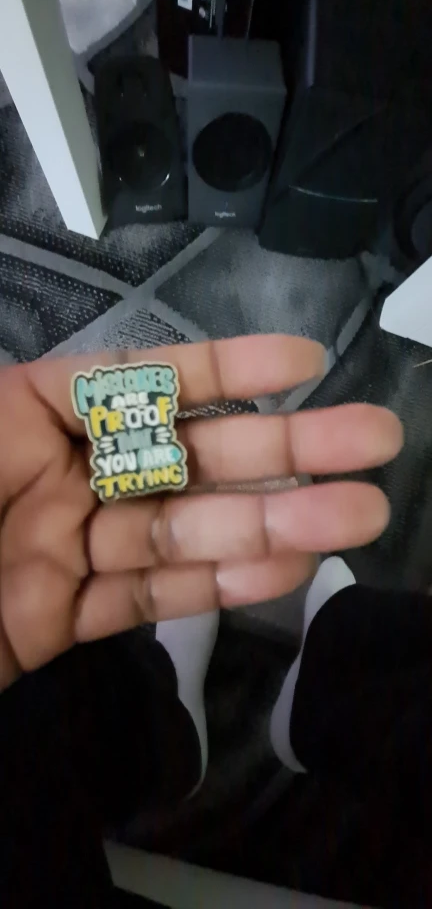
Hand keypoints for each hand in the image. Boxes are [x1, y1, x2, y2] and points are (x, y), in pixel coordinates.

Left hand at [0, 335, 401, 691]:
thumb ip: (20, 402)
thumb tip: (116, 376)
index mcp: (22, 414)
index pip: (138, 382)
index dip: (223, 372)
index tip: (303, 367)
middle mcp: (53, 472)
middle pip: (182, 456)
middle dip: (281, 449)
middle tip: (372, 441)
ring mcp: (62, 547)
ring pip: (182, 531)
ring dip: (272, 524)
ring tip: (355, 518)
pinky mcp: (59, 620)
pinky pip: (148, 597)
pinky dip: (214, 587)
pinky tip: (282, 571)